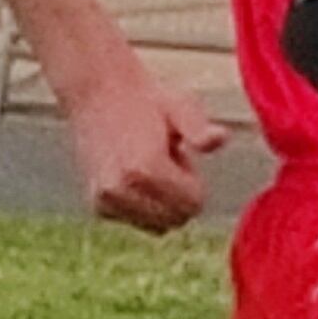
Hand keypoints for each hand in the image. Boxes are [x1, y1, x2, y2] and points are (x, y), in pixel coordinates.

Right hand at [66, 62, 228, 231]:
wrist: (97, 92)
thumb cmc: (146, 99)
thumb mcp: (180, 107)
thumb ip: (200, 129)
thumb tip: (220, 139)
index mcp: (146, 169)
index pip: (193, 205)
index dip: (195, 181)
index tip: (179, 155)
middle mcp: (122, 189)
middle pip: (177, 219)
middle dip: (181, 195)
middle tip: (166, 160)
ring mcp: (106, 200)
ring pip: (158, 226)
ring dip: (163, 203)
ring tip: (150, 167)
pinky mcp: (98, 205)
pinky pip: (138, 222)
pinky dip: (144, 206)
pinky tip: (134, 175)